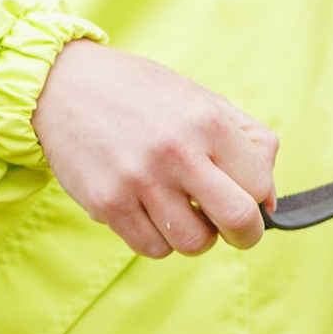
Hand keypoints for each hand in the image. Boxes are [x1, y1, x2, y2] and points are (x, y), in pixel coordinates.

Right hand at [32, 41, 277, 257]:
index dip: (258, 198)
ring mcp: (139, 180)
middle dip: (244, 234)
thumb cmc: (141, 94)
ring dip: (196, 236)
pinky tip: (149, 211)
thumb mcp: (201, 98)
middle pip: (239, 221)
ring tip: (181, 210)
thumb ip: (249, 141)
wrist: (62, 85)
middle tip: (232, 228)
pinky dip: (158, 239)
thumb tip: (270, 199)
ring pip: (194, 243)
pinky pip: (152, 248)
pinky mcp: (107, 203)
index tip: (245, 196)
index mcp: (207, 121)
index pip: (260, 185)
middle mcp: (176, 151)